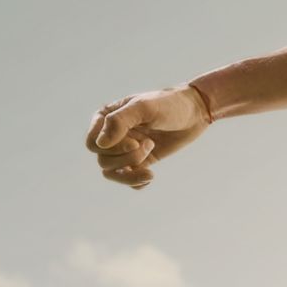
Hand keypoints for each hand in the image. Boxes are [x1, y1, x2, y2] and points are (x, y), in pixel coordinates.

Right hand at [85, 83, 212, 188]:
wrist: (193, 114)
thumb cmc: (167, 104)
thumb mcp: (143, 108)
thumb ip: (119, 121)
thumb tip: (100, 144)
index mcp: (105, 117)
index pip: (92, 143)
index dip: (112, 148)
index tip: (134, 142)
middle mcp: (110, 135)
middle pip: (102, 160)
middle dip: (126, 157)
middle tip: (149, 144)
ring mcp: (123, 150)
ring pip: (112, 174)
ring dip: (132, 171)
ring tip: (151, 155)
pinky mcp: (138, 162)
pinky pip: (127, 181)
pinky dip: (136, 182)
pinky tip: (150, 175)